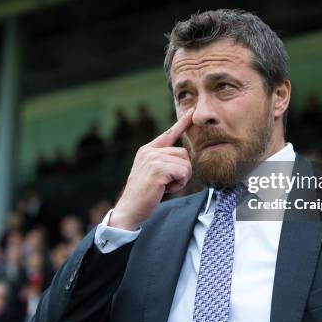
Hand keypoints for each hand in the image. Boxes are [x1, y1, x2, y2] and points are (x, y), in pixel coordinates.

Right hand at [109, 107, 194, 230]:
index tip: (192, 112)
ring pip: (185, 164)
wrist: (129, 210)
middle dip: (182, 171)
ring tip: (164, 186)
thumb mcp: (152, 172)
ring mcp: (153, 159)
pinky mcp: (158, 169)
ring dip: (181, 179)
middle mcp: (149, 151)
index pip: (169, 133)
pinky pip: (183, 173)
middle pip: (183, 153)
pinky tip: (165, 189)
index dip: (182, 123)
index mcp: (147, 150)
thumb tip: (183, 157)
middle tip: (166, 183)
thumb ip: (164, 161)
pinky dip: (179, 184)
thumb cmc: (144, 195)